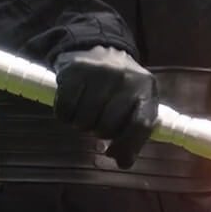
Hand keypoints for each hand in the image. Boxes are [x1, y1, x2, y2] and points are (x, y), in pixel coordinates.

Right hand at [52, 46, 158, 167]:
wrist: (99, 49)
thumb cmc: (120, 87)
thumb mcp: (136, 103)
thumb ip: (134, 133)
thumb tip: (122, 162)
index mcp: (146, 88)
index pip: (140, 124)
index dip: (128, 146)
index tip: (115, 156)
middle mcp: (125, 77)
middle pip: (107, 127)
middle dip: (100, 131)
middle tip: (98, 121)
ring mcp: (99, 72)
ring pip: (83, 121)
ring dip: (81, 124)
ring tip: (86, 111)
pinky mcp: (74, 70)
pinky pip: (64, 110)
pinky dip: (64, 115)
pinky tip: (72, 105)